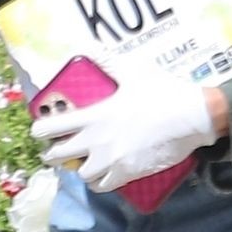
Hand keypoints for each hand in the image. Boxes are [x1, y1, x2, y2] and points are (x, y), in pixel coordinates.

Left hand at [32, 64, 217, 192]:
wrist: (191, 117)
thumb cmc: (162, 91)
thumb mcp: (133, 71)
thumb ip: (107, 60)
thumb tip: (87, 44)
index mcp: (94, 115)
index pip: (51, 128)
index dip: (40, 131)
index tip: (40, 130)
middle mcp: (97, 141)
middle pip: (58, 156)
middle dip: (52, 154)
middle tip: (56, 150)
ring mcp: (111, 160)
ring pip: (80, 174)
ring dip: (78, 169)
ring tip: (83, 162)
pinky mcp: (127, 174)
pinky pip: (102, 186)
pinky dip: (99, 182)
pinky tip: (102, 174)